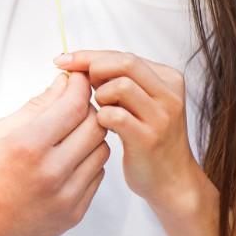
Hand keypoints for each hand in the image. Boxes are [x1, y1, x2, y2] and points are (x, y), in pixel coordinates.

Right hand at [0, 73, 109, 235]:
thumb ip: (34, 108)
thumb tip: (60, 85)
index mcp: (27, 146)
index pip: (73, 106)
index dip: (79, 86)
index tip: (77, 79)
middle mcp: (51, 171)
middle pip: (94, 126)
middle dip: (87, 108)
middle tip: (72, 104)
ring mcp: (66, 196)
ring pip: (100, 151)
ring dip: (89, 136)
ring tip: (68, 134)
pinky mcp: (73, 213)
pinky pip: (96, 177)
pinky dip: (86, 162)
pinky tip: (66, 159)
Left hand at [55, 50, 204, 212]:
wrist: (171, 180)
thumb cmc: (146, 136)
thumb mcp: (138, 101)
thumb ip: (117, 79)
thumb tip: (77, 62)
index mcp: (167, 79)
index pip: (123, 55)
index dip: (89, 56)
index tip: (64, 60)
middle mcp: (169, 95)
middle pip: (125, 63)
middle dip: (94, 69)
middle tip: (80, 85)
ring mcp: (162, 117)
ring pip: (121, 86)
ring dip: (100, 96)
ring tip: (101, 110)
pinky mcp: (149, 138)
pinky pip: (114, 115)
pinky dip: (101, 117)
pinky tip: (104, 126)